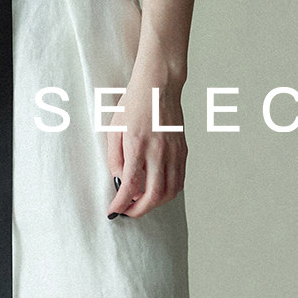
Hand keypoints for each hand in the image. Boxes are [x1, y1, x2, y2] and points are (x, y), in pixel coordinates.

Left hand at [105, 67, 187, 217]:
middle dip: (138, 210)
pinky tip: (157, 191)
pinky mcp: (183, 151)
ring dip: (154, 204)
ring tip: (141, 202)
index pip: (130, 185)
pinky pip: (179, 181)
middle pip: (153, 195)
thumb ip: (114, 157)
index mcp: (138, 145)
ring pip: (170, 192)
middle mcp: (159, 151)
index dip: (121, 203)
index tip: (113, 210)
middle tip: (128, 212)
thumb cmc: (133, 104)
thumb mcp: (114, 128)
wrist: (159, 85)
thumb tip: (120, 180)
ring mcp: (174, 152)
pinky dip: (168, 193)